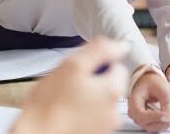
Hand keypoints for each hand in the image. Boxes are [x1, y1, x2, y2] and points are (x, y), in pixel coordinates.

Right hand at [13, 38, 127, 133]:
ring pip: (101, 100)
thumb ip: (101, 50)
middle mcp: (114, 111)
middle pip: (110, 84)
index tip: (82, 69)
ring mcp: (106, 126)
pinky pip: (94, 116)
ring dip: (88, 97)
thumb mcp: (73, 64)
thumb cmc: (49, 104)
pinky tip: (68, 112)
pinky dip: (84, 112)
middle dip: (94, 81)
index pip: (117, 65)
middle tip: (71, 83)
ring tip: (67, 100)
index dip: (98, 63)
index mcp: (113, 90)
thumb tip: (120, 45)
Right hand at [129, 71, 169, 132]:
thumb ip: (166, 100)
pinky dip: (165, 122)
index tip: (168, 116)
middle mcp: (135, 114)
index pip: (140, 114)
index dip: (155, 117)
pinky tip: (169, 112)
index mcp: (133, 102)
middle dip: (164, 121)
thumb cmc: (151, 83)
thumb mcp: (160, 87)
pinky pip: (157, 127)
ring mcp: (140, 120)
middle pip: (148, 125)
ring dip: (166, 122)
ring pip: (154, 128)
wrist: (147, 83)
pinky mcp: (148, 123)